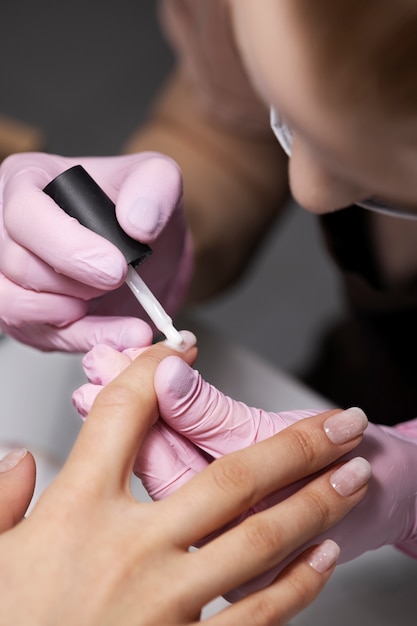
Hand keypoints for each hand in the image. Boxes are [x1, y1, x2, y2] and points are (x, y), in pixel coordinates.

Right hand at [0, 152, 191, 350]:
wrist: (146, 252)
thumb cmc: (136, 210)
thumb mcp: (159, 180)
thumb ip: (155, 187)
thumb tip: (138, 223)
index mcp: (29, 180)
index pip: (24, 213)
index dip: (68, 246)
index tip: (116, 267)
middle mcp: (7, 227)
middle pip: (16, 263)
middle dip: (75, 282)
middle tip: (118, 280)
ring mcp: (9, 274)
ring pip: (13, 305)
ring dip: (70, 314)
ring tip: (112, 299)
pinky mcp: (22, 313)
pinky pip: (38, 336)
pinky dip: (83, 339)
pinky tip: (120, 332)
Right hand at [0, 340, 367, 624]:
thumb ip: (2, 501)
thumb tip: (20, 455)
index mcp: (77, 513)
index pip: (125, 417)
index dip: (151, 371)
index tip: (180, 351)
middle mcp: (131, 551)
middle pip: (230, 478)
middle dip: (294, 444)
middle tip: (339, 422)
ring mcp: (166, 605)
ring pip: (259, 539)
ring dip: (314, 502)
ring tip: (352, 473)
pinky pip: (256, 616)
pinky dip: (296, 583)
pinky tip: (321, 554)